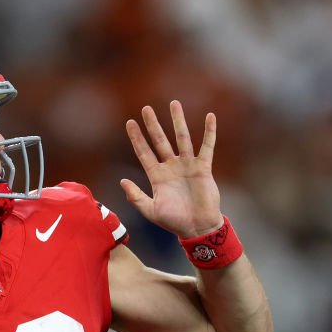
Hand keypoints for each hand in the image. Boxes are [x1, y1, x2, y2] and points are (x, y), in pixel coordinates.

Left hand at [120, 101, 221, 237]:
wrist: (197, 227)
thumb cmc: (173, 221)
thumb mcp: (150, 210)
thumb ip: (135, 196)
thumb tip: (122, 180)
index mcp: (156, 176)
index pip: (144, 152)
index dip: (137, 138)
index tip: (129, 122)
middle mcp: (170, 167)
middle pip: (160, 140)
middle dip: (153, 124)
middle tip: (146, 108)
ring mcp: (187, 165)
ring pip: (182, 138)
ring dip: (178, 121)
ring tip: (174, 103)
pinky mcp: (203, 167)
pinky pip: (207, 146)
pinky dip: (209, 132)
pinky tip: (210, 116)